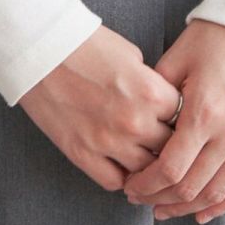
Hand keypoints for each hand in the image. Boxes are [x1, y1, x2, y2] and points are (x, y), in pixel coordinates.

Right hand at [18, 24, 183, 191]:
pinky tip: (122, 167)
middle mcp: (134, 122)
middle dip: (170, 146)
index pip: (185, 120)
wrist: (39, 48)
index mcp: (151, 92)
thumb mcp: (131, 54)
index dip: (184, 120)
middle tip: (167, 144)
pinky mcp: (81, 154)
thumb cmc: (84, 44)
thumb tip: (161, 102)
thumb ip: (151, 83)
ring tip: (147, 161)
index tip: (179, 121)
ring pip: (146, 172)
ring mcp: (107, 142)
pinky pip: (114, 181)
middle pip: (170, 149)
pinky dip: (122, 178)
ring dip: (149, 167)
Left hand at [122, 18, 224, 223]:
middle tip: (140, 200)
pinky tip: (200, 213)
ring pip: (217, 193)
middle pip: (190, 187)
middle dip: (160, 199)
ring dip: (187, 208)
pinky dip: (222, 205)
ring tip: (164, 209)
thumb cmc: (211, 41)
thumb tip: (134, 132)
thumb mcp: (175, 61)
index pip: (170, 169)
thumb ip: (155, 99)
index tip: (130, 187)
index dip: (146, 185)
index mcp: (203, 112)